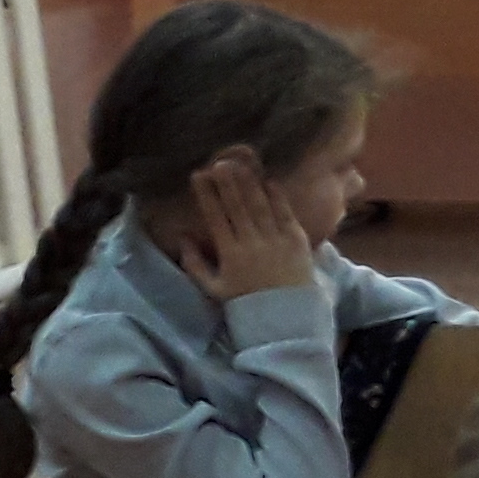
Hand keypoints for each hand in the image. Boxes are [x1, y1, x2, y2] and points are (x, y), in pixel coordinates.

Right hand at [183, 150, 318, 302]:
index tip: (198, 175)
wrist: (287, 315)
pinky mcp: (297, 240)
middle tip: (219, 162)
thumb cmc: (246, 301)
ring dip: (250, 183)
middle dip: (227, 183)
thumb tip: (181, 236)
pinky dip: (277, 196)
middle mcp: (253, 244)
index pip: (215, 218)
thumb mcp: (213, 289)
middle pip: (238, 207)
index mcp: (230, 254)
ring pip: (260, 206)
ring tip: (240, 164)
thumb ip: (194, 264)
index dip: (206, 195)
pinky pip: (285, 213)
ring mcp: (276, 240)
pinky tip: (268, 180)